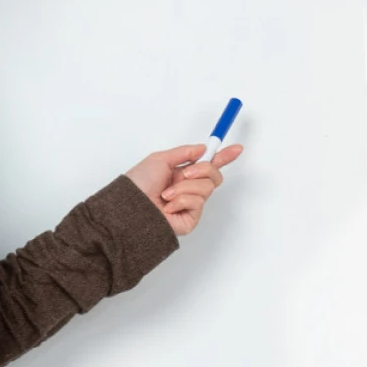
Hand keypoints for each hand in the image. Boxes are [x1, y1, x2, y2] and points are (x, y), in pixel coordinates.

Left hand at [126, 144, 241, 235]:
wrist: (130, 207)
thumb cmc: (138, 185)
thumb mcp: (160, 159)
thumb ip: (184, 152)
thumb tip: (202, 148)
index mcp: (182, 174)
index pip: (208, 165)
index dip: (223, 157)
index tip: (236, 148)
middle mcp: (189, 189)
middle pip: (214, 175)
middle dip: (203, 170)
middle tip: (186, 173)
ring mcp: (191, 204)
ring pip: (207, 187)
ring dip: (185, 186)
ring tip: (167, 194)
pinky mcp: (191, 219)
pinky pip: (197, 202)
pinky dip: (181, 200)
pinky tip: (168, 206)